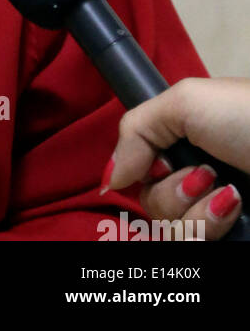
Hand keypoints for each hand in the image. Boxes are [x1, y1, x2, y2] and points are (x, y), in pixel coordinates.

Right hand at [103, 77, 249, 239]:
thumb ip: (135, 131)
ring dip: (194, 213)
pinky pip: (200, 245)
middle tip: (203, 174)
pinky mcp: (234, 235)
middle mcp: (196, 176)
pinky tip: (234, 210)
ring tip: (228, 192)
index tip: (157, 161)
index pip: (139, 169)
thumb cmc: (246, 115)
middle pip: (151, 205)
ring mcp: (216, 210)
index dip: (139, 170)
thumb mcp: (184, 101)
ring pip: (174, 231)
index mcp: (183, 141)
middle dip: (170, 192)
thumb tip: (111, 178)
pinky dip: (209, 229)